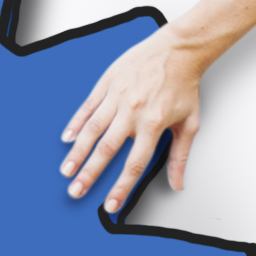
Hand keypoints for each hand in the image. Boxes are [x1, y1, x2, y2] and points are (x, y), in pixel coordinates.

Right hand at [60, 25, 210, 215]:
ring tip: (66, 171)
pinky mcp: (107, 83)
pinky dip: (77, 123)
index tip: (110, 205)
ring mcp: (117, 97)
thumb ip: (179, 157)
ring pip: (92, 130)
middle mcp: (132, 112)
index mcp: (153, 124)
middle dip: (89, 174)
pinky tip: (68, 138)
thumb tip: (178, 184)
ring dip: (77, 153)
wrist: (178, 49)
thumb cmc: (184, 85)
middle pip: (106, 150)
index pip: (133, 164)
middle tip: (76, 191)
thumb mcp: (189, 124)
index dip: (120, 188)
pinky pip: (88, 107)